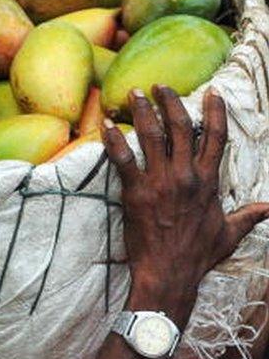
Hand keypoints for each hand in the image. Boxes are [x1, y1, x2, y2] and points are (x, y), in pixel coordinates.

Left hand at [102, 85, 268, 324]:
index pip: (216, 137)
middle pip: (180, 127)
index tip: (210, 92)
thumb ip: (248, 216)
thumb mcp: (229, 233)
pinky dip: (114, 140)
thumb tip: (268, 208)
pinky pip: (123, 159)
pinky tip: (106, 124)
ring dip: (142, 111)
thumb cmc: (198, 255)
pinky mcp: (136, 191)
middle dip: (170, 102)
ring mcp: (161, 181)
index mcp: (209, 181)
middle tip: (159, 86)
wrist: (170, 272)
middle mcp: (186, 175)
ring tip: (134, 94)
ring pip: (152, 136)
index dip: (215, 112)